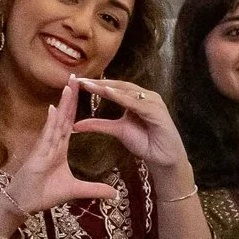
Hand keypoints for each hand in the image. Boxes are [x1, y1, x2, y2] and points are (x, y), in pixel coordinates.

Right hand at [3, 82, 120, 214]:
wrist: (25, 204)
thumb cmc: (44, 194)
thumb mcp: (76, 190)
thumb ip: (95, 189)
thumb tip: (115, 193)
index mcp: (59, 147)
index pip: (70, 122)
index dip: (77, 106)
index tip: (85, 92)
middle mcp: (51, 143)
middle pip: (63, 115)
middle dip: (70, 96)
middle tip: (77, 76)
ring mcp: (44, 147)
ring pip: (55, 121)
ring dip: (62, 104)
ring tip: (69, 86)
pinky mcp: (38, 155)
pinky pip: (45, 136)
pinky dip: (50, 122)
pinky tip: (54, 109)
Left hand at [72, 75, 187, 174]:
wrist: (163, 159)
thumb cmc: (145, 143)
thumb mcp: (117, 131)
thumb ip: (99, 125)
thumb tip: (75, 125)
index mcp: (137, 99)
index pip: (114, 88)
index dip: (96, 85)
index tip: (77, 82)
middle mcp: (146, 97)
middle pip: (119, 86)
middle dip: (99, 83)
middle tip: (80, 80)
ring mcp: (153, 102)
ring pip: (127, 92)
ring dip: (107, 87)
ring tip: (89, 85)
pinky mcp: (157, 111)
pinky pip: (136, 103)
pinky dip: (122, 98)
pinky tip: (108, 93)